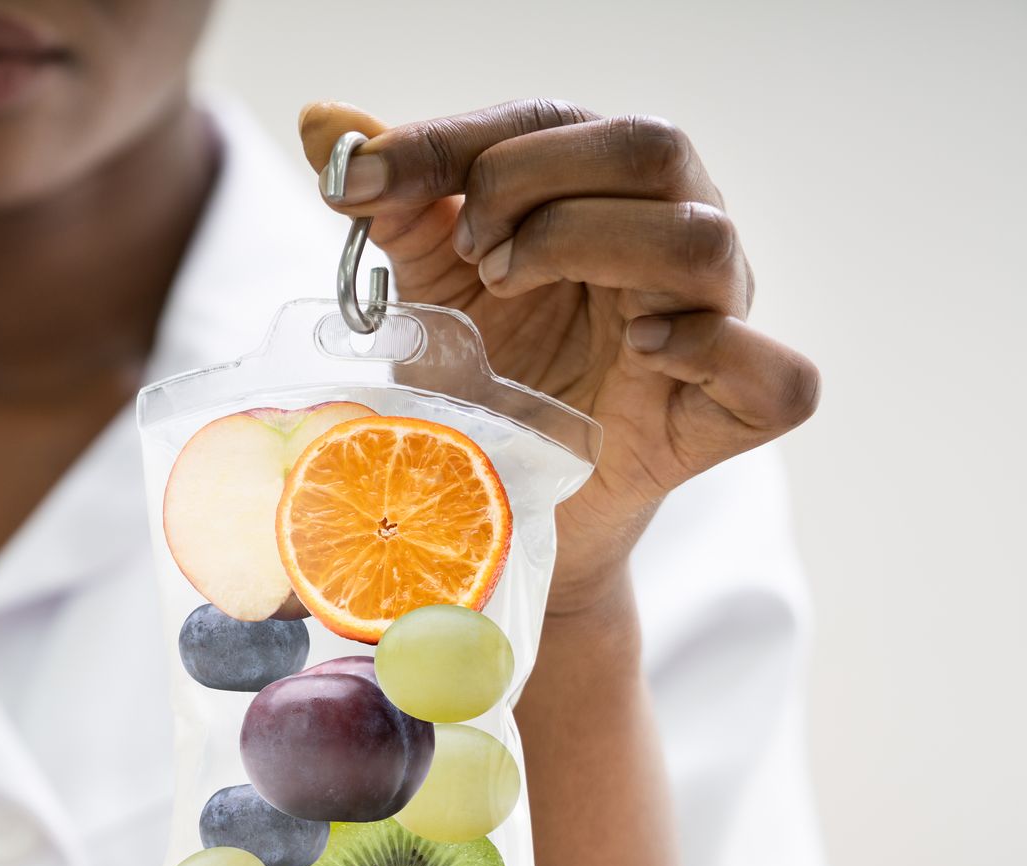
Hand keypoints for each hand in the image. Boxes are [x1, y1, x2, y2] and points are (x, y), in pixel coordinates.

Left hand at [301, 99, 820, 613]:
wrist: (495, 509)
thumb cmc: (483, 378)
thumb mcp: (427, 284)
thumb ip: (393, 201)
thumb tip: (325, 119)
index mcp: (608, 190)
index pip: (554, 121)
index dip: (455, 142)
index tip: (367, 185)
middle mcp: (675, 237)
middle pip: (649, 148)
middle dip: (533, 183)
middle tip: (468, 250)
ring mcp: (716, 322)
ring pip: (704, 237)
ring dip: (594, 244)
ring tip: (510, 287)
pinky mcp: (731, 415)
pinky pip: (776, 374)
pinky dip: (709, 351)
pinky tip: (638, 350)